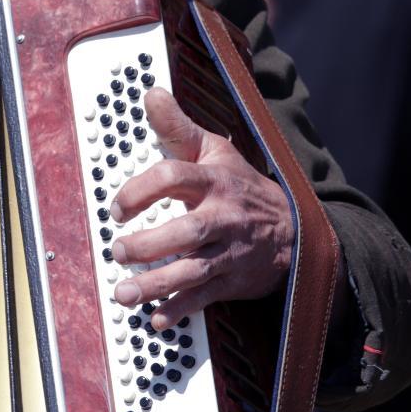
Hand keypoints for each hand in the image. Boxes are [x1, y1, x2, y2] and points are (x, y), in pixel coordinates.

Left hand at [108, 87, 294, 330]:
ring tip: (124, 294)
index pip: (176, 178)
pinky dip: (181, 309)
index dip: (142, 191)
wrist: (293, 228)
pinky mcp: (232, 280)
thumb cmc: (241, 187)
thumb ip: (178, 127)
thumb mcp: (215, 151)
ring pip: (194, 270)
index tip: (118, 207)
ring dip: (157, 285)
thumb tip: (150, 93)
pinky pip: (206, 297)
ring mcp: (228, 252)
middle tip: (118, 250)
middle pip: (187, 231)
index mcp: (214, 182)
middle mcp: (222, 217)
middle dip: (150, 245)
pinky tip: (158, 318)